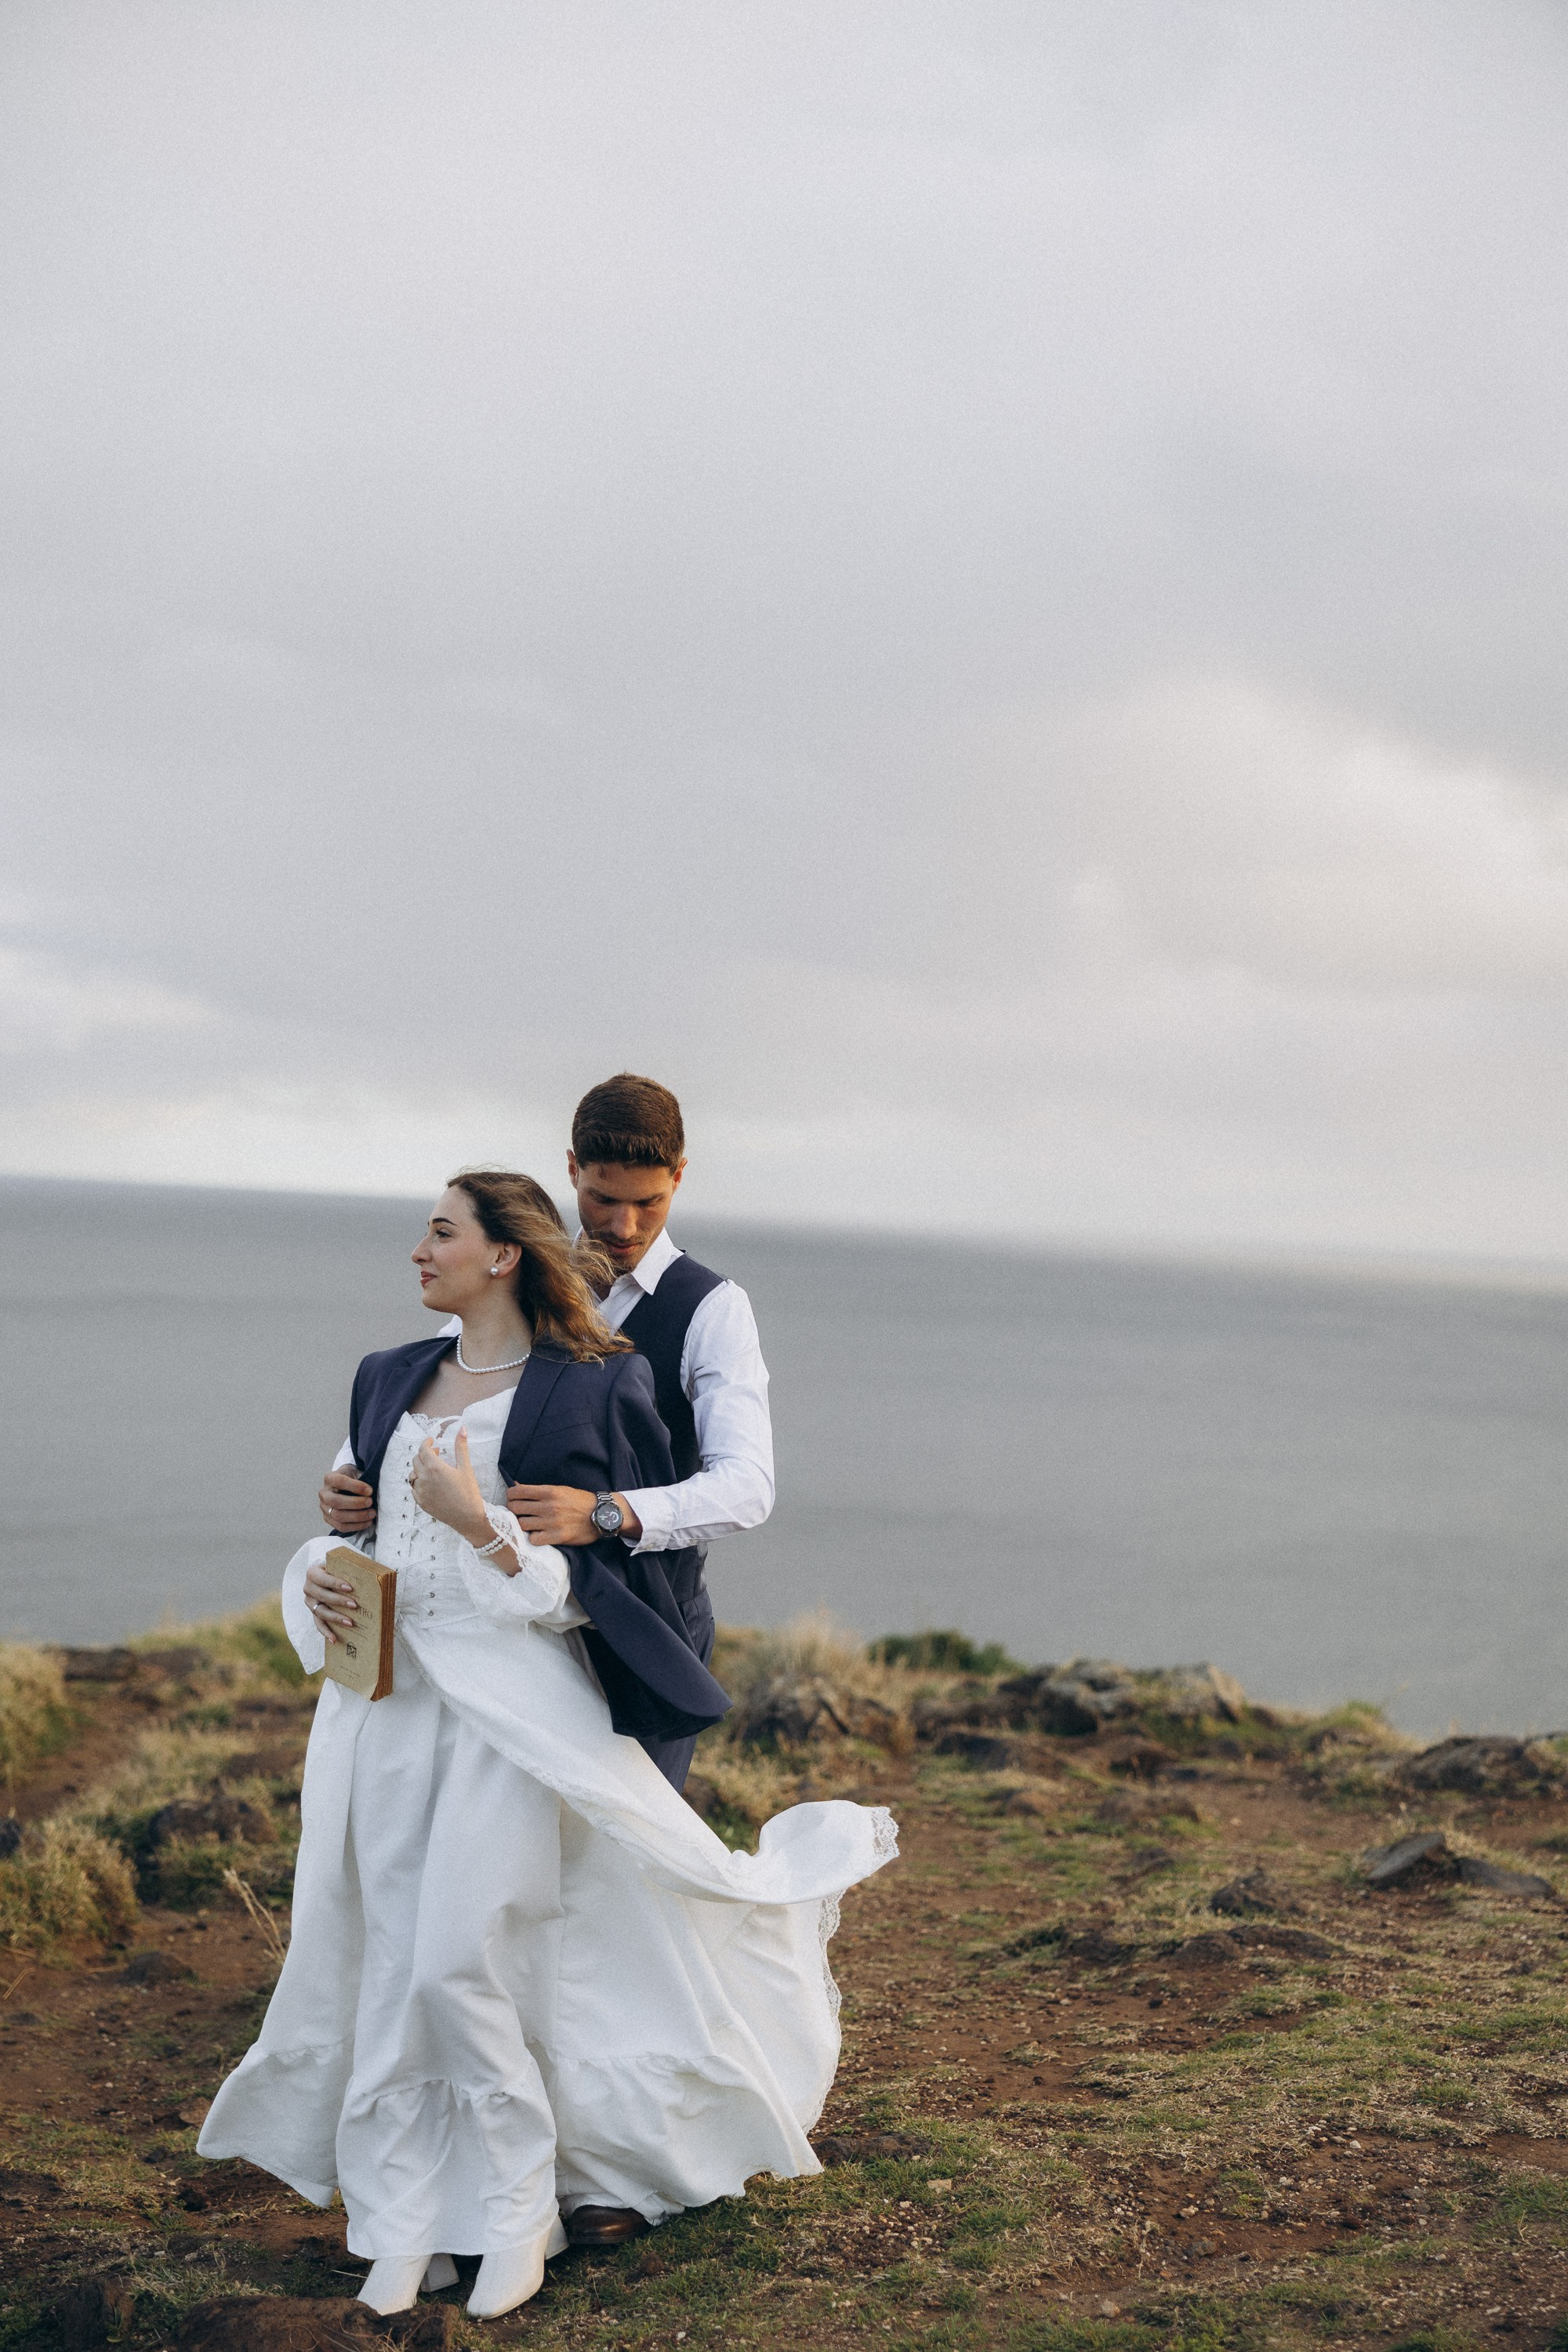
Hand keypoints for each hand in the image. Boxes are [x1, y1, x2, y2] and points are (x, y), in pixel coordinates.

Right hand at [304, 1556, 358, 1644]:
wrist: (326, 1575)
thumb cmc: (338, 1570)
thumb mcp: (341, 1567)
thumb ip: (349, 1570)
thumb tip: (374, 1575)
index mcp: (313, 1573)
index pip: (323, 1578)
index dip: (335, 1583)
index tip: (350, 1588)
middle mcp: (308, 1588)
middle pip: (322, 1596)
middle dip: (339, 1601)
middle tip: (354, 1605)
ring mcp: (310, 1602)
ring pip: (321, 1612)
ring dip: (336, 1617)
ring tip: (350, 1623)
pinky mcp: (313, 1613)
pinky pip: (318, 1624)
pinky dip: (326, 1632)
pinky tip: (334, 1639)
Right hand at [320, 1465, 375, 1534]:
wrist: (344, 1485)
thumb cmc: (352, 1478)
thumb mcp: (355, 1473)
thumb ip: (361, 1479)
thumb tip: (370, 1492)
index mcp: (330, 1479)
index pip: (340, 1482)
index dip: (356, 1487)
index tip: (370, 1490)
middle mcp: (324, 1494)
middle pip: (336, 1502)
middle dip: (355, 1503)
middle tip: (370, 1502)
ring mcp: (324, 1508)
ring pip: (338, 1516)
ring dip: (358, 1517)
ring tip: (372, 1513)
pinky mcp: (329, 1519)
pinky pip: (341, 1526)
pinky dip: (357, 1526)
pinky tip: (368, 1522)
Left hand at [408, 1430, 492, 1547]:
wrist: (468, 1517)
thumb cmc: (469, 1492)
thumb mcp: (466, 1468)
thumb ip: (461, 1447)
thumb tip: (462, 1428)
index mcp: (434, 1467)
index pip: (423, 1449)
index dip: (427, 1442)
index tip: (433, 1441)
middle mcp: (424, 1478)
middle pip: (416, 1459)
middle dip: (425, 1454)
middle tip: (437, 1454)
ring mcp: (420, 1491)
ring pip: (413, 1474)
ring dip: (420, 1468)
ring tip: (433, 1469)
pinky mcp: (420, 1502)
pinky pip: (413, 1488)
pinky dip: (419, 1482)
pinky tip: (429, 1483)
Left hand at [506, 1484, 641, 1545]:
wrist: (601, 1515)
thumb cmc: (579, 1501)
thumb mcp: (560, 1489)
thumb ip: (539, 1491)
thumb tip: (516, 1487)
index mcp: (549, 1491)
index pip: (517, 1492)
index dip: (510, 1496)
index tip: (513, 1499)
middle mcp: (548, 1506)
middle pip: (515, 1508)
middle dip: (513, 1510)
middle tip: (518, 1513)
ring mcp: (552, 1523)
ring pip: (522, 1524)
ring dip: (522, 1525)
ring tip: (528, 1524)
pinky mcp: (557, 1537)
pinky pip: (533, 1539)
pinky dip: (533, 1538)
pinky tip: (538, 1534)